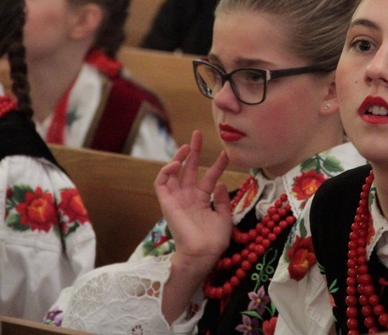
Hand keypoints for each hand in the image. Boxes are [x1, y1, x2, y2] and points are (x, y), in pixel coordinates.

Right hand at [154, 130, 231, 270]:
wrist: (202, 254)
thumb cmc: (214, 241)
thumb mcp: (224, 217)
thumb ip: (223, 200)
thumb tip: (222, 183)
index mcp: (201, 201)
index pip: (209, 178)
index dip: (217, 165)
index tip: (226, 154)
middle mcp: (188, 198)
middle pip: (189, 169)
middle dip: (193, 152)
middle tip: (198, 134)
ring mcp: (177, 199)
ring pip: (173, 173)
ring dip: (178, 157)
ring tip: (187, 145)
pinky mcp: (166, 203)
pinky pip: (161, 183)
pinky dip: (166, 171)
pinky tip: (177, 163)